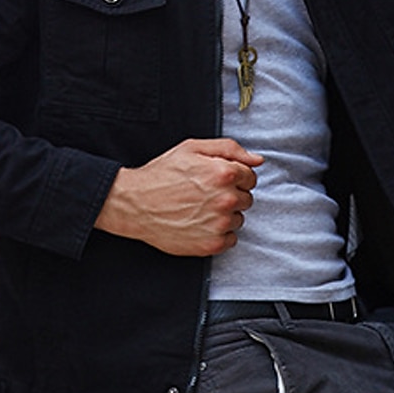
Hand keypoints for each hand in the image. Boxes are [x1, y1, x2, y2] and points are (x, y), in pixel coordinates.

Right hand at [95, 138, 263, 256]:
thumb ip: (230, 149)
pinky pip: (230, 239)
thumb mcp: (193, 148)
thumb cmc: (161, 175)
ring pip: (239, 219)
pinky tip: (200, 223)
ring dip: (225, 215)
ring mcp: (219, 224)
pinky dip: (219, 233)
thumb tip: (257, 160)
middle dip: (231, 195)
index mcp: (224, 173)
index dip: (235, 176)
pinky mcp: (211, 244)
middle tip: (206, 194)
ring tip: (200, 208)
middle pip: (246, 198)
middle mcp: (225, 199)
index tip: (219, 180)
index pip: (250, 177)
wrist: (135, 204)